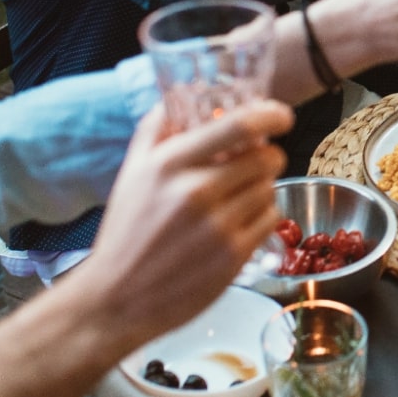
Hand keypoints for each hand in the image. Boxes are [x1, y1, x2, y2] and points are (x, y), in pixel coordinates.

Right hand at [75, 100, 292, 345]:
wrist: (116, 298)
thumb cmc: (125, 233)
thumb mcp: (131, 173)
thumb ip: (155, 131)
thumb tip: (176, 98)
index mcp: (169, 165)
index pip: (238, 126)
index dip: (270, 115)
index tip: (281, 116)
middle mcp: (195, 192)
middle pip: (265, 157)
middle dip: (267, 156)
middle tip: (256, 164)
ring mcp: (217, 226)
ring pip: (270, 189)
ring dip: (262, 189)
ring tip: (239, 198)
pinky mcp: (233, 257)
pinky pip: (270, 220)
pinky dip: (262, 218)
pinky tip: (240, 223)